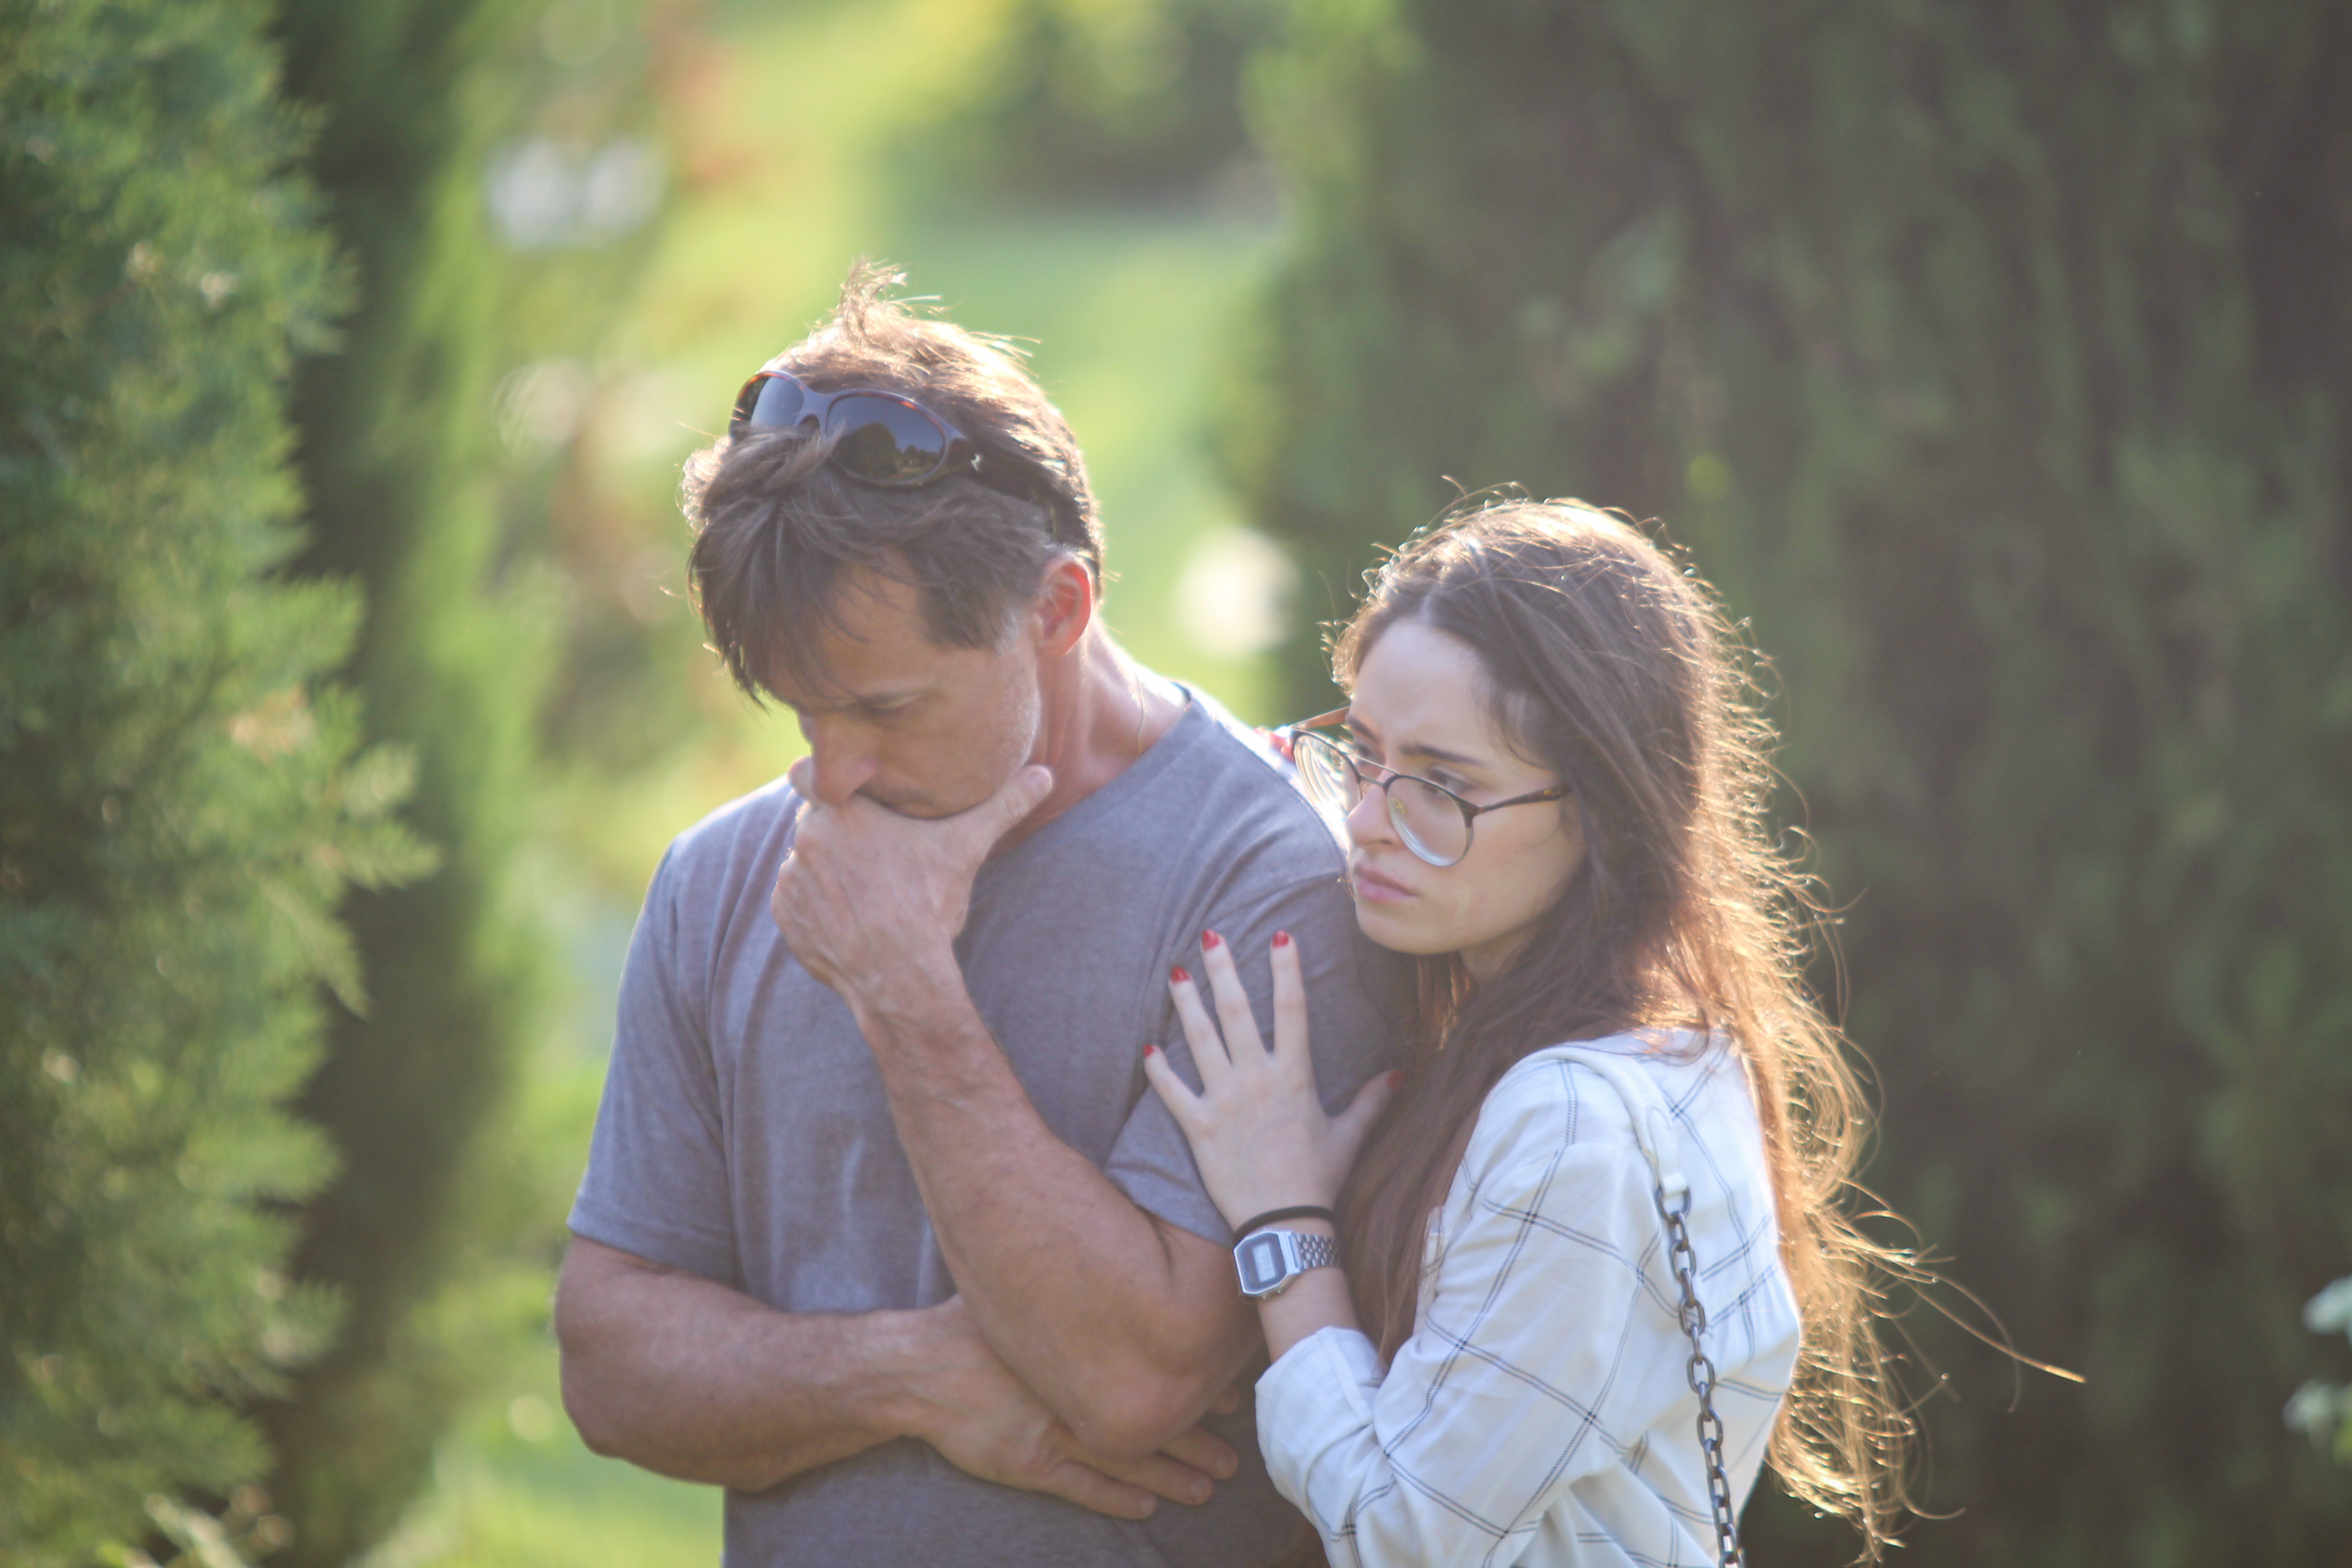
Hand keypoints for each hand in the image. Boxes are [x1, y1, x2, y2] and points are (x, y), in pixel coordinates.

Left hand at [771, 761, 1053, 1004]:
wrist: (900, 977)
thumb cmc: (930, 905)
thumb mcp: (967, 848)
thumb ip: (1003, 805)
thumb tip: (1045, 774)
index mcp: (843, 811)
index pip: (811, 774)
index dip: (831, 785)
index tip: (851, 801)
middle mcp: (806, 840)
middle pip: (815, 822)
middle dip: (838, 833)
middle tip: (874, 855)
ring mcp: (791, 879)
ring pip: (805, 860)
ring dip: (826, 869)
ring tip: (867, 890)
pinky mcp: (784, 915)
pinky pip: (795, 898)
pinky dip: (815, 903)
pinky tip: (850, 915)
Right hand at [908, 1297, 1238, 1518]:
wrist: (915, 1369)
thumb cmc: (968, 1325)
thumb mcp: (1024, 1292)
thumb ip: (1070, 1289)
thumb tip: (1116, 1255)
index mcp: (1080, 1350)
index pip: (1154, 1370)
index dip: (1194, 1388)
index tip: (1227, 1397)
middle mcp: (1074, 1393)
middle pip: (1151, 1421)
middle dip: (1197, 1441)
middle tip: (1234, 1453)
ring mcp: (1053, 1433)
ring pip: (1127, 1460)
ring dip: (1173, 1476)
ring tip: (1210, 1487)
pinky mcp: (1030, 1465)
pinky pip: (1084, 1487)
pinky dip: (1119, 1499)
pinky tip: (1149, 1507)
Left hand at [1143, 930, 1398, 1228]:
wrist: (1284, 1224)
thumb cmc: (1318, 1178)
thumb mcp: (1349, 1136)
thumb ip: (1372, 1102)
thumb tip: (1398, 1075)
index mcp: (1294, 1076)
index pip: (1292, 1008)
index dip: (1286, 968)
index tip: (1279, 933)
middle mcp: (1257, 1079)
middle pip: (1236, 1012)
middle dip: (1222, 970)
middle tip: (1209, 936)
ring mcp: (1224, 1101)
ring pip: (1199, 1041)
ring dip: (1186, 1005)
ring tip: (1175, 973)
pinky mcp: (1199, 1127)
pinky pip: (1173, 1092)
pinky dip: (1159, 1071)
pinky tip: (1148, 1050)